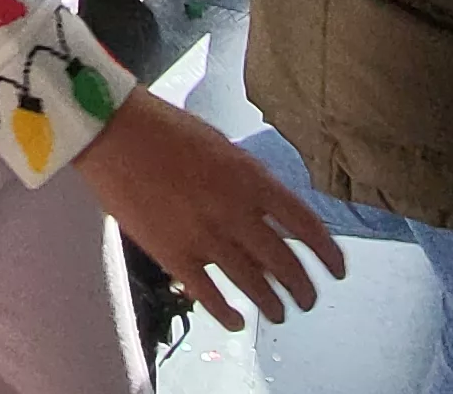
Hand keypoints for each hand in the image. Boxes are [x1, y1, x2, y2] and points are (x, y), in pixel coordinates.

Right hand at [77, 93, 346, 330]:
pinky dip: (226, 312)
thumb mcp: (223, 148)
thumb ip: (250, 183)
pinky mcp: (173, 255)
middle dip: (302, 287)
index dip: (327, 252)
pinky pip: (208, 294)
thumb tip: (271, 217)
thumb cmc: (168, 130)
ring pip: (252, 283)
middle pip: (283, 261)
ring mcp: (205, 237)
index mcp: (252, 179)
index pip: (305, 223)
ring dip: (271, 304)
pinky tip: (236, 321)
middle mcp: (236, 211)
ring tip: (280, 314)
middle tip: (308, 300)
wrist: (115, 134)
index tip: (337, 270)